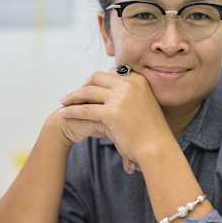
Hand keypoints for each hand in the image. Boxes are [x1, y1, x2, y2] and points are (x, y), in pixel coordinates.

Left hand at [58, 70, 174, 170]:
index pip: (111, 73)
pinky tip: (64, 114)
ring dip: (73, 96)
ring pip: (88, 91)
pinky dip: (73, 111)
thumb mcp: (144, 105)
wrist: (158, 148)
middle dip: (83, 85)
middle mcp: (129, 85)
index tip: (87, 87)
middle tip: (74, 95)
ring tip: (64, 102)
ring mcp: (120, 98)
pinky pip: (85, 109)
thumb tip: (114, 96)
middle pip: (97, 77)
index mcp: (138, 81)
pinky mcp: (111, 113)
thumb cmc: (152, 133)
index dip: (96, 80)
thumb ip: (130, 97)